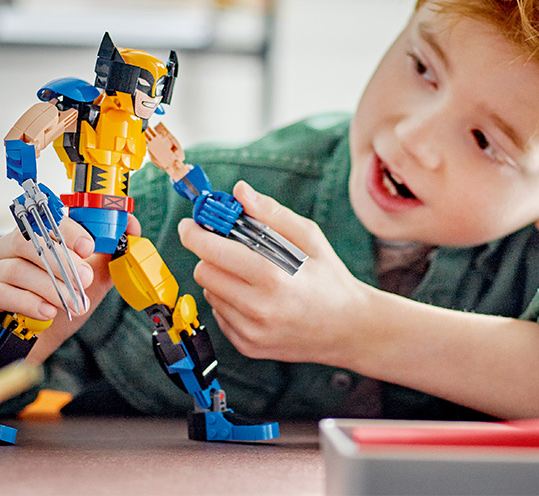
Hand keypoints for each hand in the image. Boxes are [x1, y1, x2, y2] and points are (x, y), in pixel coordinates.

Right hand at [0, 213, 141, 354]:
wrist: (27, 339)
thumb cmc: (57, 300)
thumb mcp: (88, 277)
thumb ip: (109, 253)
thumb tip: (132, 227)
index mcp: (32, 235)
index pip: (46, 220)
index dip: (68, 230)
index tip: (89, 246)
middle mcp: (6, 247)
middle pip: (29, 242)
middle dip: (61, 261)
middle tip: (85, 280)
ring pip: (16, 269)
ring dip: (49, 286)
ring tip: (71, 301)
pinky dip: (26, 302)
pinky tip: (47, 312)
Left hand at [178, 181, 369, 366]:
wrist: (349, 328)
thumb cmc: (329, 277)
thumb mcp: (309, 236)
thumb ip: (271, 212)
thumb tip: (239, 191)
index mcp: (272, 277)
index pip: (212, 252)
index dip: (195, 233)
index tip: (190, 224)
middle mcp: (258, 308)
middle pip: (204, 272)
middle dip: (210, 254)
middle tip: (228, 245)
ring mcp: (252, 332)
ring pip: (209, 293)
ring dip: (221, 277)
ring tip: (251, 274)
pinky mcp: (248, 346)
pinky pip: (219, 314)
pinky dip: (229, 300)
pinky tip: (255, 296)